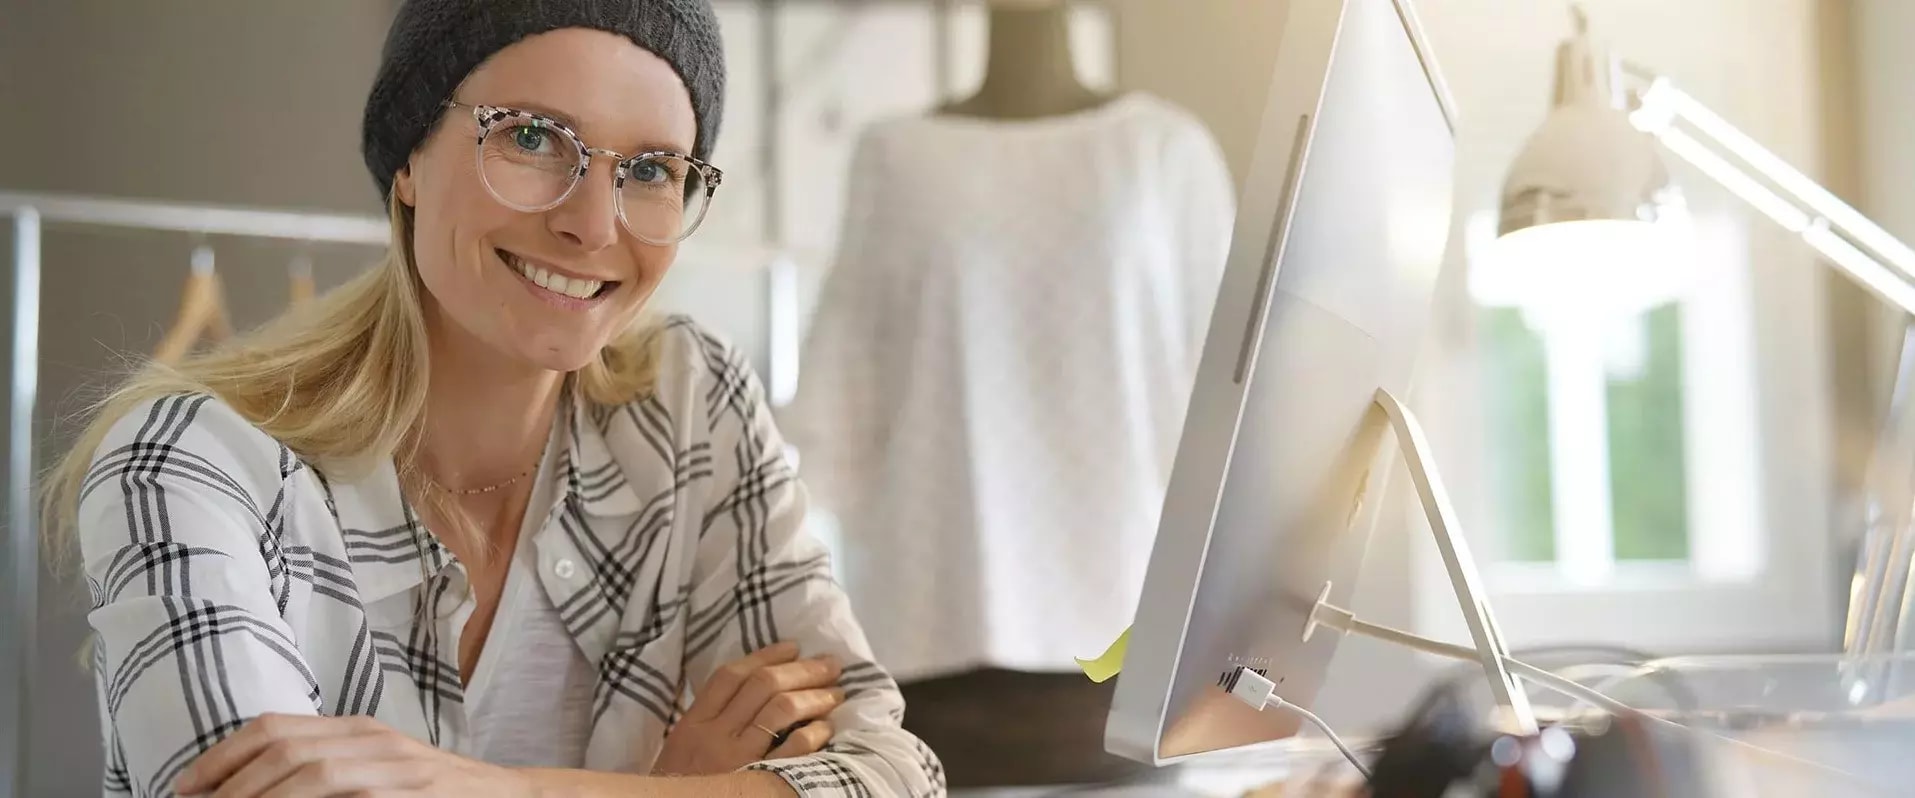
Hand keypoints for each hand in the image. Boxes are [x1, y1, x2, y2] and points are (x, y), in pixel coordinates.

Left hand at [174, 713, 534, 797]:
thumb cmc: (431, 793)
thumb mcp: (376, 769)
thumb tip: (255, 787)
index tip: (186, 789)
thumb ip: (327, 769)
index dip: (221, 757)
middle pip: (285, 750)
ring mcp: (395, 768)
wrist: (505, 797)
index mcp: (356, 729)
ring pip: (313, 773)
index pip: (274, 728)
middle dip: (231, 785)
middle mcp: (372, 740)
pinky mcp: (412, 794)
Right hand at [653, 641, 844, 775]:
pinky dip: (815, 733)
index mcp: (693, 723)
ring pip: (782, 709)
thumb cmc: (684, 783)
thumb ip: (709, 718)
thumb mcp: (683, 746)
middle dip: (802, 669)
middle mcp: (715, 735)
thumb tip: (753, 686)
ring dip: (815, 696)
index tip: (794, 646)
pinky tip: (827, 727)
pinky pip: (794, 749)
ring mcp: (738, 759)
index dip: (766, 655)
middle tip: (830, 665)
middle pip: (762, 685)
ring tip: (835, 694)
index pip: (730, 676)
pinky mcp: (758, 780)